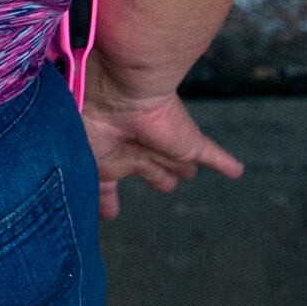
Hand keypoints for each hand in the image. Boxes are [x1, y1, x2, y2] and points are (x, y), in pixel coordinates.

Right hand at [80, 78, 242, 217]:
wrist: (113, 93)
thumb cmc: (83, 123)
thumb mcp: (71, 162)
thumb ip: (79, 184)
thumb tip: (78, 208)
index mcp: (100, 156)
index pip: (105, 184)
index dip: (107, 198)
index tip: (110, 211)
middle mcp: (130, 150)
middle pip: (147, 168)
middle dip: (154, 175)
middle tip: (163, 184)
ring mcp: (159, 145)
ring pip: (174, 162)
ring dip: (179, 168)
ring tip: (186, 174)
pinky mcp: (185, 142)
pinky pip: (211, 154)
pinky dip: (223, 163)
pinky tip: (235, 171)